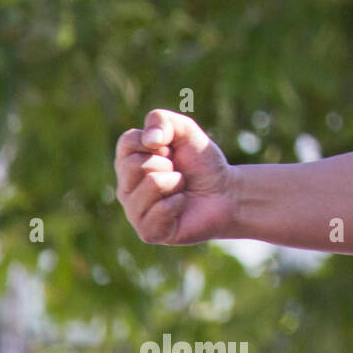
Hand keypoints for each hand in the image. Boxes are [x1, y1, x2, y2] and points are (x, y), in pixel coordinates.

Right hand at [114, 109, 233, 245]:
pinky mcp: (148, 232)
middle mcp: (126, 188)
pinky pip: (161, 209)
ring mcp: (134, 212)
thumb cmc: (202, 163)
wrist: (225, 193)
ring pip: (151, 184)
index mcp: (129, 162)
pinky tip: (182, 205)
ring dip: (176, 182)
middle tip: (177, 171)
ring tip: (180, 188)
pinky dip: (179, 202)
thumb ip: (163, 120)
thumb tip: (150, 139)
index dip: (156, 140)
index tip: (170, 148)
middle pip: (135, 164)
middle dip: (167, 163)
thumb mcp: (186, 131)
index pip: (127, 142)